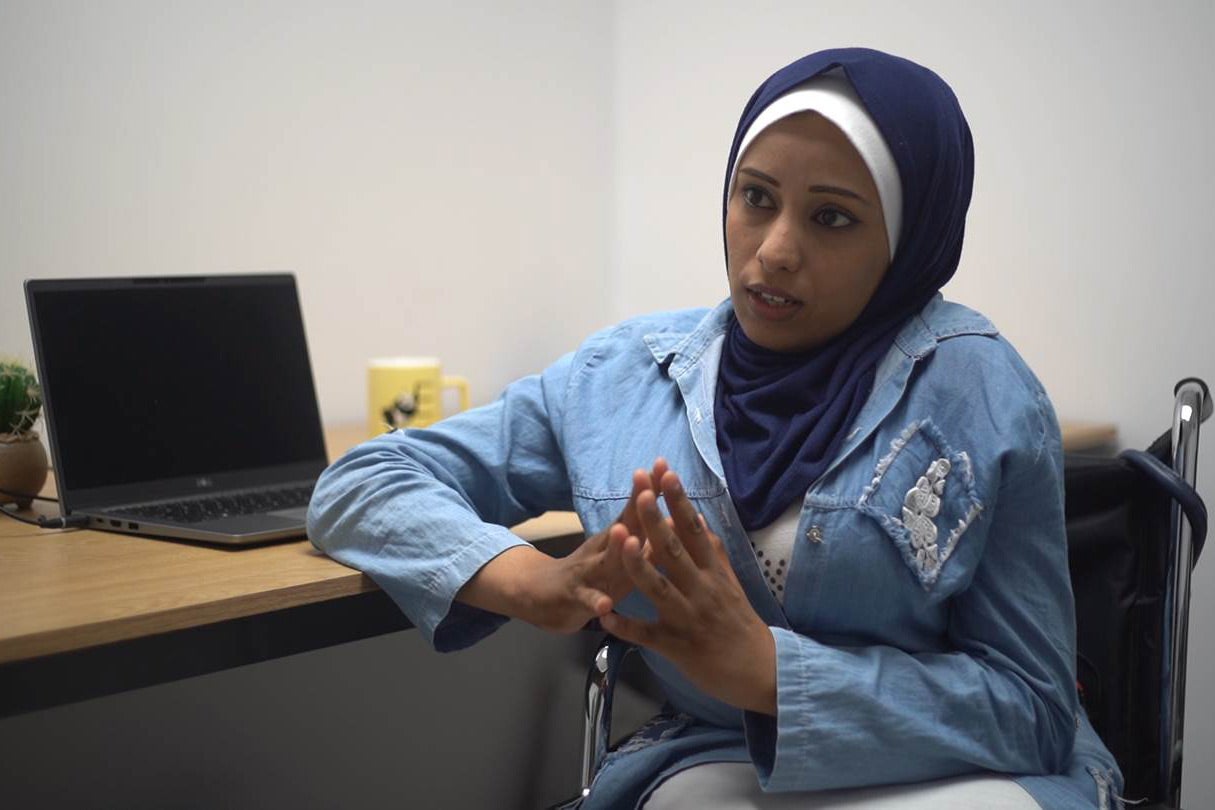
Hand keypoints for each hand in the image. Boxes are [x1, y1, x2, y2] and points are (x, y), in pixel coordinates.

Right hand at [457, 461, 667, 634]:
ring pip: (603, 560)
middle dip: (636, 506)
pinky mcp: (574, 597)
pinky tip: (605, 606)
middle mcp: (602, 550)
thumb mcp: (618, 555)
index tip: (664, 464)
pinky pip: (586, 600)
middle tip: (649, 485)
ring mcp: (586, 572)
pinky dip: (596, 602)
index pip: (635, 509)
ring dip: (615, 547)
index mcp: (617, 540)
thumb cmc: (591, 574)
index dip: (650, 490)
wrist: (538, 593)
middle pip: (622, 525)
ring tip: (626, 534)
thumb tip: (677, 519)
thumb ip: (643, 540)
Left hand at [601, 468, 776, 714]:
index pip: (695, 530)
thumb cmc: (741, 624)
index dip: (680, 502)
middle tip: (640, 495)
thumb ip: (713, 552)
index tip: (666, 475)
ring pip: (659, 588)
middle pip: (675, 551)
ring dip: (638, 563)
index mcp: (714, 573)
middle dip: (656, 522)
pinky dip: (624, 625)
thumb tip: (699, 517)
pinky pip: (646, 635)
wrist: (761, 671)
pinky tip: (604, 614)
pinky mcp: (676, 646)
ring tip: (620, 540)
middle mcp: (702, 590)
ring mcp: (688, 618)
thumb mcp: (731, 584)